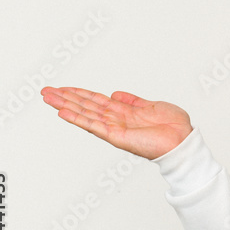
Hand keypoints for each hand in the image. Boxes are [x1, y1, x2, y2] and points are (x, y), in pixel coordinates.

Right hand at [41, 87, 192, 159]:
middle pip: (85, 106)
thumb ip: (132, 100)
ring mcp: (114, 129)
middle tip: (45, 91)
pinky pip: (93, 126)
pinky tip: (63, 112)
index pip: (96, 101)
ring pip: (85, 114)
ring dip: (66, 105)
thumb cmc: (173, 127)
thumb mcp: (151, 105)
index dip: (79, 93)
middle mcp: (116, 120)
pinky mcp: (116, 137)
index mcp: (124, 112)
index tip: (63, 88)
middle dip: (65, 98)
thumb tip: (115, 93)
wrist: (183, 141)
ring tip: (48, 98)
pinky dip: (78, 119)